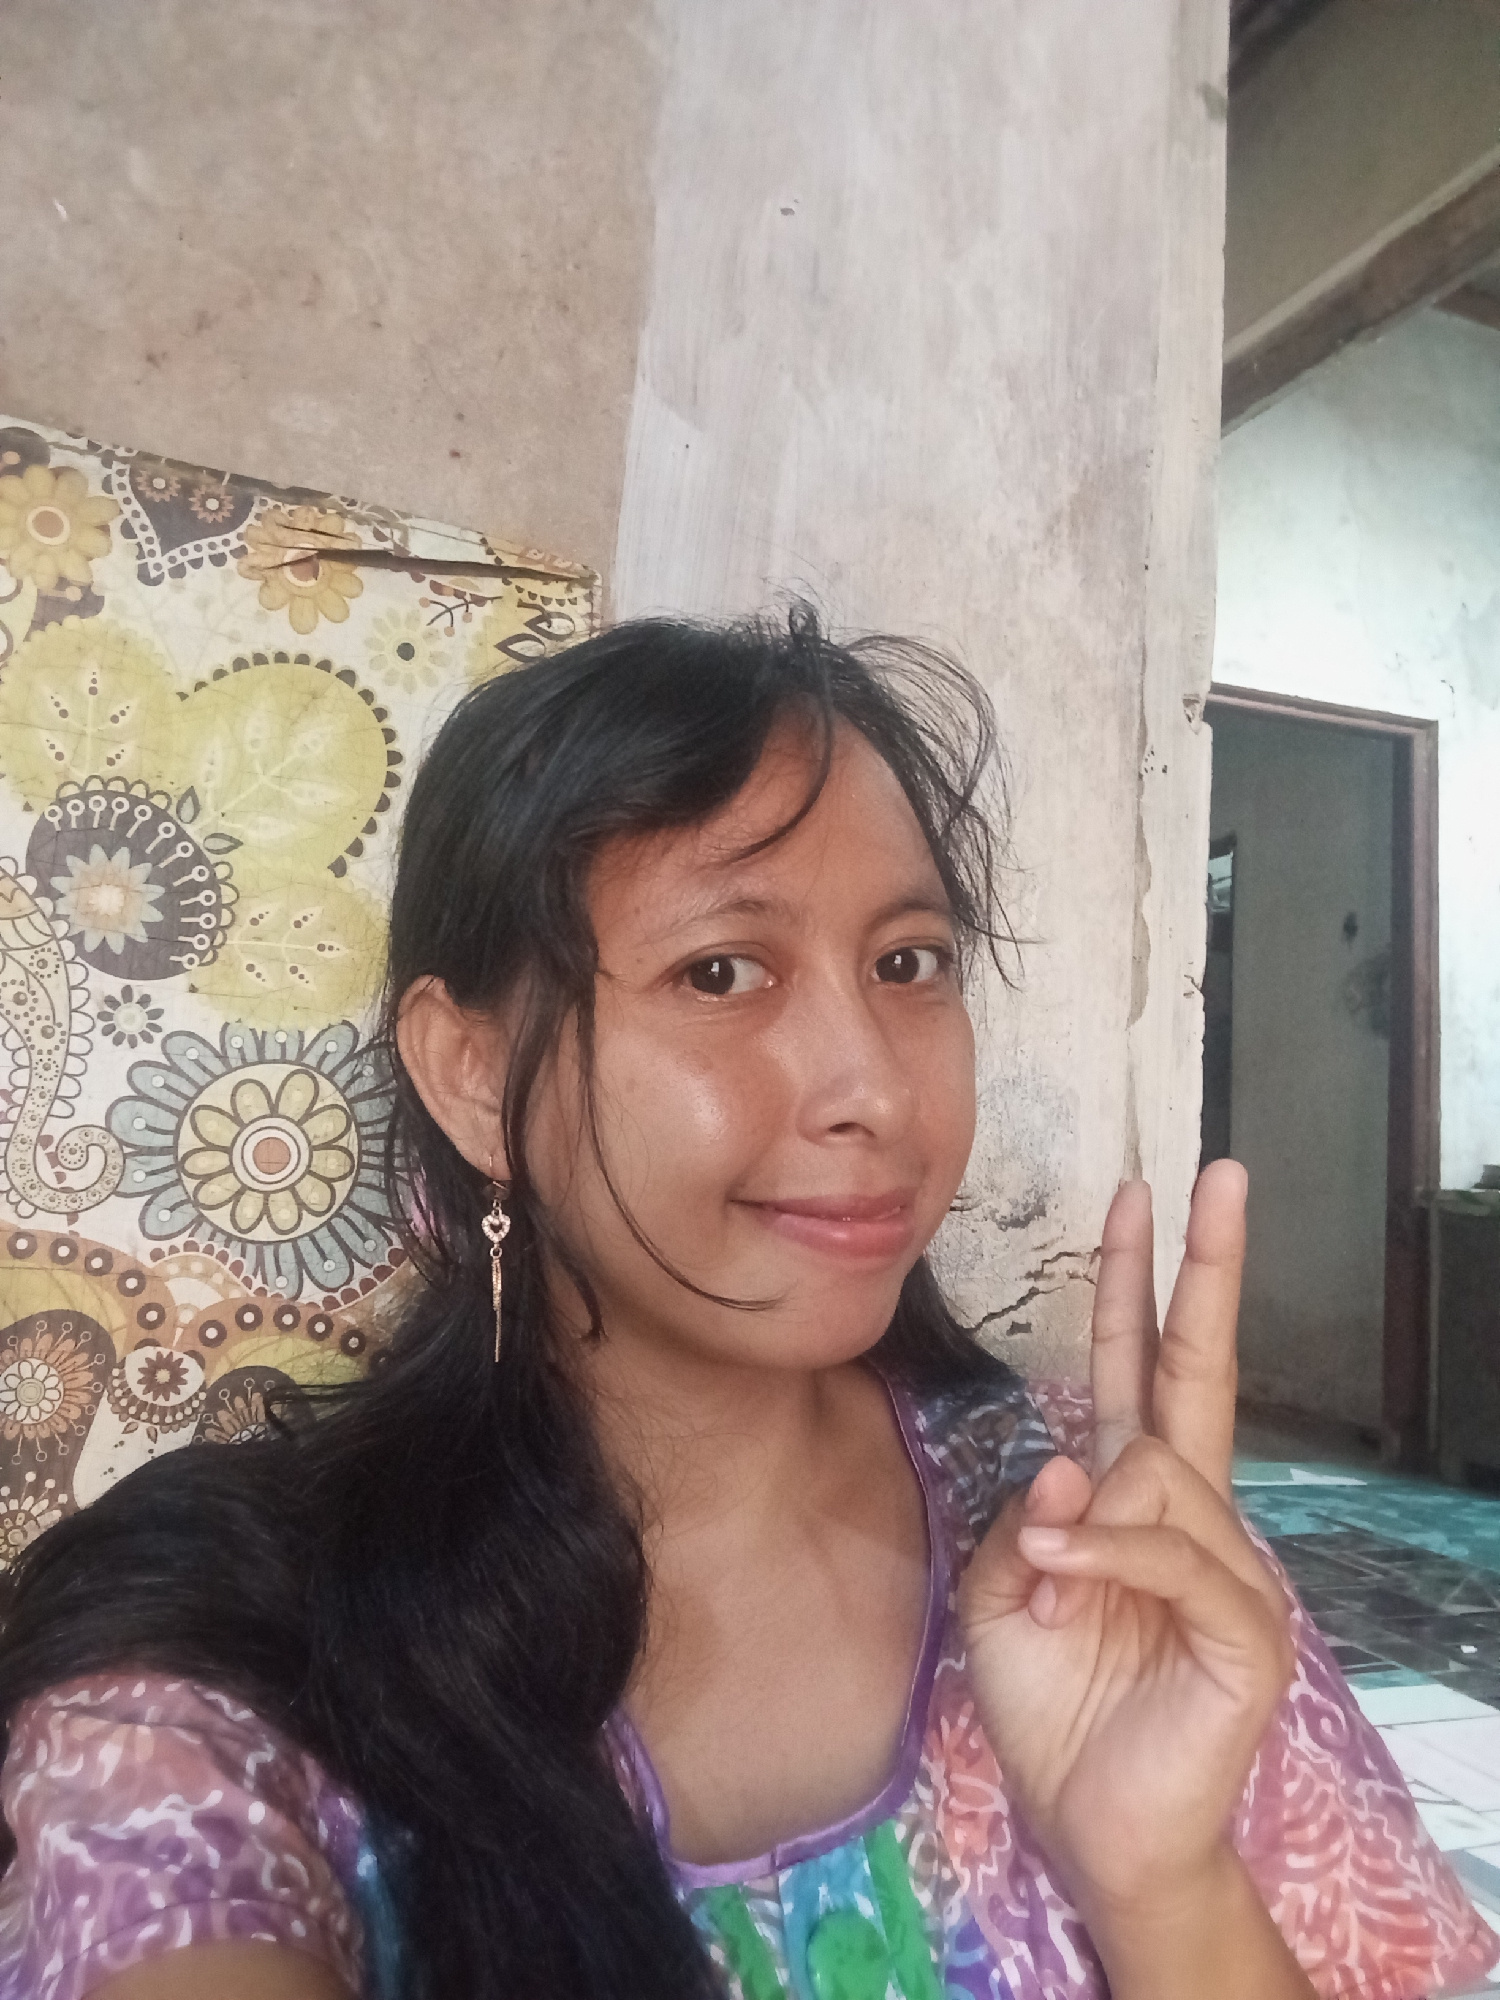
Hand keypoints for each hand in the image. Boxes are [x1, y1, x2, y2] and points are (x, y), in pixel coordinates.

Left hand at [957, 1163, 1295, 1930]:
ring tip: (1046, 1583)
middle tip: (1215, 1177)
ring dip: (1081, 1519)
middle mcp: (1189, 1511)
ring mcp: (1227, 1564)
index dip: (1135, 1282)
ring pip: (1157, 1471)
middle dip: (1205, 1267)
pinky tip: (1059, 1576)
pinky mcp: (1244, 1627)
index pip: (1139, 1364)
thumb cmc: (1052, 1701)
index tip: (1137, 1198)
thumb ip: (1025, 1516)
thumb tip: (1072, 1467)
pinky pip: (1170, 1553)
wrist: (1092, 1824)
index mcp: (1131, 1493)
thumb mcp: (1001, 1592)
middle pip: (1201, 1367)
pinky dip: (1104, 1558)